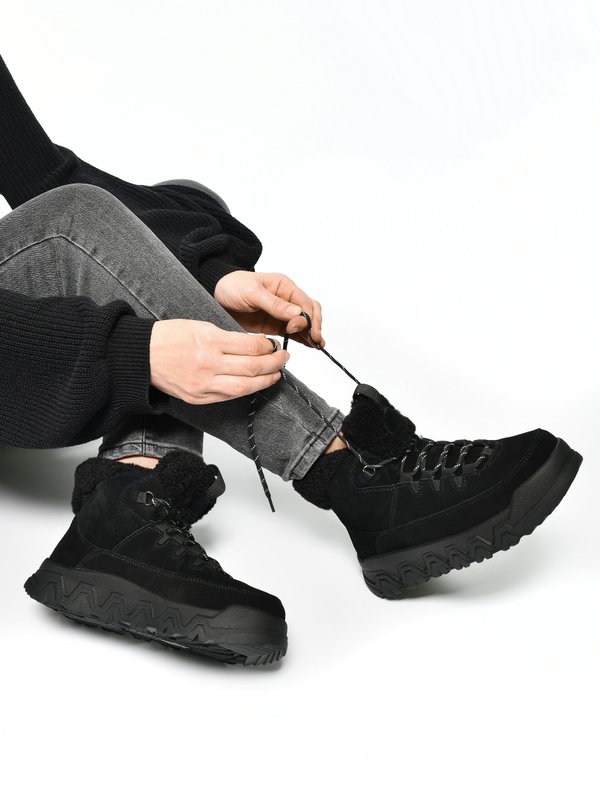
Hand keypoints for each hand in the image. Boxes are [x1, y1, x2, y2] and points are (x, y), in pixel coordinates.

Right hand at [149, 319, 288, 403]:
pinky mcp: (198, 398)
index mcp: (209, 341)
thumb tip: (256, 344)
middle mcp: (207, 364)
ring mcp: (203, 384)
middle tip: (283, 359)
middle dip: (273, 364)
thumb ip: (228, 337)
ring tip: (275, 374)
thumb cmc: (170, 337)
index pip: (251, 346)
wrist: (142, 355)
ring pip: (245, 387)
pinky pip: (229, 396)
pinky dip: (246, 390)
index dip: (268, 346)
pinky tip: (255, 384)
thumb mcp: (201, 326)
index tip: (273, 344)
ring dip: (265, 381)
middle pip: (252, 368)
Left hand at [214, 270, 324, 347]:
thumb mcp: (252, 292)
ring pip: (305, 323)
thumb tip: (297, 313)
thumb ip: (275, 304)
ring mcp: (282, 313)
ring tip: (317, 345)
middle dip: (314, 325)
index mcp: (284, 286)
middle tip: (313, 339)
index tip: (297, 328)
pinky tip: (310, 345)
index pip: (305, 302)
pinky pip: (295, 332)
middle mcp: (287, 299)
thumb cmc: (232, 287)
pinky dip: (303, 338)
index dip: (307, 317)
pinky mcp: (276, 325)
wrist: (217, 295)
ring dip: (312, 333)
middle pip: (310, 312)